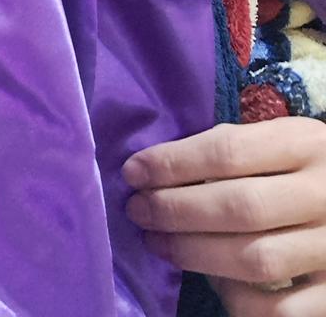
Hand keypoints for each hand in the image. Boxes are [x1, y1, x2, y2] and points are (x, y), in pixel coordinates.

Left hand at [122, 118, 325, 315]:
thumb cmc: (310, 167)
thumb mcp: (283, 140)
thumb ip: (236, 149)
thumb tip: (159, 167)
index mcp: (304, 144)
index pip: (228, 151)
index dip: (173, 164)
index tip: (133, 172)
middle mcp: (324, 194)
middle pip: (239, 207)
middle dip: (175, 210)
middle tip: (137, 211)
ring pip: (256, 260)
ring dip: (194, 253)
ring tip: (157, 243)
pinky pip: (280, 311)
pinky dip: (237, 298)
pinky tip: (212, 280)